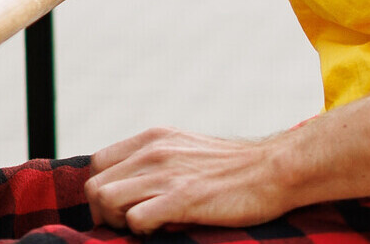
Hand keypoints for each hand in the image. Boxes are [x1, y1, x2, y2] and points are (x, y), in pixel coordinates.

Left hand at [85, 126, 294, 232]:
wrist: (274, 170)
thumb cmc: (233, 169)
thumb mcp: (186, 150)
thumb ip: (156, 163)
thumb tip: (131, 192)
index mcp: (152, 139)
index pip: (98, 164)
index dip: (104, 190)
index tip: (121, 208)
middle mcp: (153, 151)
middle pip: (95, 185)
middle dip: (104, 212)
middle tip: (128, 225)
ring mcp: (166, 173)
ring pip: (105, 199)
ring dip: (117, 221)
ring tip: (144, 228)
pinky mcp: (182, 197)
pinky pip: (135, 218)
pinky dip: (141, 230)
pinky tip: (163, 230)